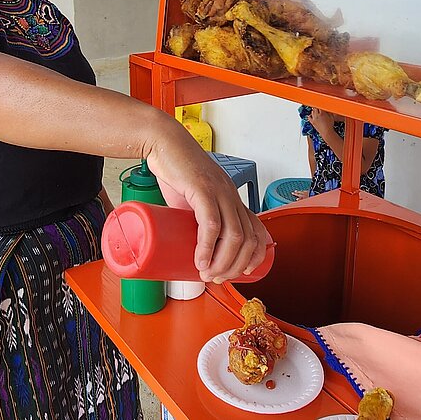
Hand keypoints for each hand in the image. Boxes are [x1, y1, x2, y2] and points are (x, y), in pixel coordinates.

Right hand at [143, 121, 271, 283]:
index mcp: (232, 198)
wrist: (163, 143)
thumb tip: (190, 246)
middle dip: (235, 266)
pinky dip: (208, 246)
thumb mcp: (191, 197)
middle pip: (247, 239)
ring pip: (234, 235)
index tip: (241, 271)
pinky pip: (211, 223)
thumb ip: (194, 217)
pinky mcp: (202, 189)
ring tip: (207, 273)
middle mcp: (231, 195)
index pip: (257, 230)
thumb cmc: (175, 170)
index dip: (255, 255)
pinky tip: (200, 260)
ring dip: (223, 261)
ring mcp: (219, 192)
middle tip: (216, 278)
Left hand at [309, 108, 340, 134]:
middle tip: (319, 107)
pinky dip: (310, 115)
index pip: (320, 106)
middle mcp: (317, 115)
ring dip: (314, 110)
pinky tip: (312, 115)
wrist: (327, 132)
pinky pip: (309, 117)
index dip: (321, 105)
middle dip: (317, 107)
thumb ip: (329, 112)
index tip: (321, 105)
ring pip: (312, 112)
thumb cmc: (329, 126)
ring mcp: (314, 119)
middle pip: (315, 108)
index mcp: (322, 113)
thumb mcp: (331, 117)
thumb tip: (327, 109)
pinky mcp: (312, 122)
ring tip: (317, 111)